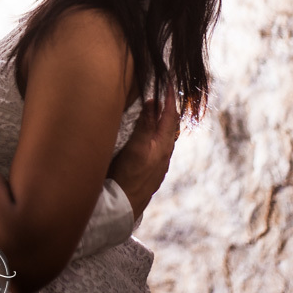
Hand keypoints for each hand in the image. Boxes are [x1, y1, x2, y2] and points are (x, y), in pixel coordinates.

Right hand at [108, 84, 180, 220]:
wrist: (122, 208)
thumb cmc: (125, 177)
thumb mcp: (134, 147)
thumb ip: (144, 126)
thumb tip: (153, 103)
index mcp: (161, 145)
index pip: (169, 116)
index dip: (169, 99)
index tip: (168, 84)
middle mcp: (163, 155)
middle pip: (171, 127)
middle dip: (169, 109)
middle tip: (165, 93)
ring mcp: (159, 165)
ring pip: (166, 137)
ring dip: (164, 122)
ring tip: (159, 110)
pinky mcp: (152, 172)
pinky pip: (160, 147)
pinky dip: (158, 134)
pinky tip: (151, 136)